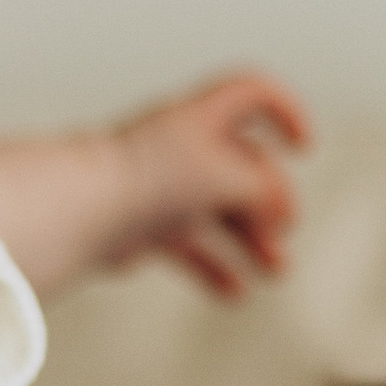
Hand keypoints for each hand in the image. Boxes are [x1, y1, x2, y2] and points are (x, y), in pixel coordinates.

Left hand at [101, 71, 310, 297]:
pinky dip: (215, 267)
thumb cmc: (145, 180)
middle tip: (284, 229)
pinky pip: (189, 245)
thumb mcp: (227, 175)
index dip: (285, 111)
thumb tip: (277, 210)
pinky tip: (233, 290)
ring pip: (220, 210)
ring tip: (274, 270)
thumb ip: (264, 188)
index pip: (251, 94)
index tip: (303, 146)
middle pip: (243, 166)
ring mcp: (162, 188)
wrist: (82, 209)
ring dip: (253, 240)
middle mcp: (181, 148)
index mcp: (201, 118)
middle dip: (272, 199)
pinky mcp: (142, 225)